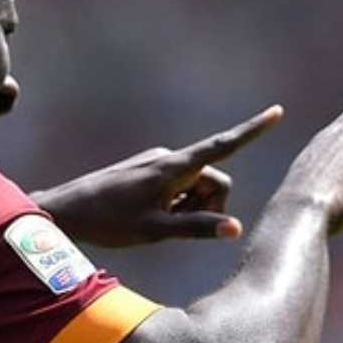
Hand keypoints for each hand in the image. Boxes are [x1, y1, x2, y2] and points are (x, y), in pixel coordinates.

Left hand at [31, 107, 282, 247]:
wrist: (65, 211)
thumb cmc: (108, 221)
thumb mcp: (156, 230)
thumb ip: (197, 228)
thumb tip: (235, 228)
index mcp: (173, 167)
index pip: (223, 146)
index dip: (252, 131)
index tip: (277, 112)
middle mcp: (169, 159)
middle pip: (214, 181)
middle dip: (209, 206)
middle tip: (177, 228)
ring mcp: (158, 164)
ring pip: (196, 187)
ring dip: (190, 209)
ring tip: (157, 223)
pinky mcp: (149, 172)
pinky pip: (179, 188)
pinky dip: (176, 205)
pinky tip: (148, 218)